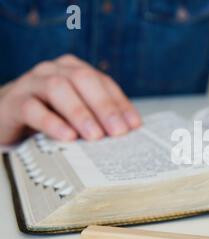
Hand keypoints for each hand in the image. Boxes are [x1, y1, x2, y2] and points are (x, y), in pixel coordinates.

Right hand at [0, 54, 141, 144]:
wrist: (7, 115)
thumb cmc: (49, 114)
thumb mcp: (78, 113)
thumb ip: (100, 117)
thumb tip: (129, 131)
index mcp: (75, 70)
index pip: (103, 82)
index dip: (120, 104)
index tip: (134, 126)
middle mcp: (54, 70)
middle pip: (83, 80)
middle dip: (104, 106)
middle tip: (118, 132)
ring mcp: (32, 83)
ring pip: (58, 88)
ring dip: (80, 113)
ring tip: (95, 136)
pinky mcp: (14, 102)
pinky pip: (32, 108)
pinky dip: (52, 123)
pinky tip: (67, 137)